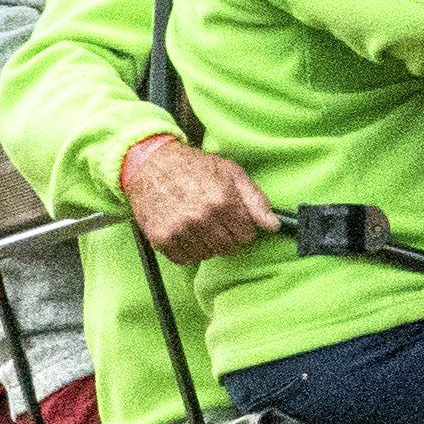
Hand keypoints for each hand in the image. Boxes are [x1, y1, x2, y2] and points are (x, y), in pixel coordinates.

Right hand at [109, 137, 274, 258]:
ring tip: (200, 224)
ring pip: (208, 254)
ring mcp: (180, 230)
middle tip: (217, 221)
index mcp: (222, 200)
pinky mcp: (162, 239)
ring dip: (208, 244)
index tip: (235, 219)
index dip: (243, 227)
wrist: (150, 164)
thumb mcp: (231, 172)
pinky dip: (188, 250)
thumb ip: (255, 200)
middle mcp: (201, 217)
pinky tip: (186, 232)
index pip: (247, 235)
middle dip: (227, 237)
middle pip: (228, 247)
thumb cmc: (192, 166)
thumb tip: (273, 225)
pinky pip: (185, 259)